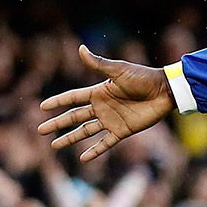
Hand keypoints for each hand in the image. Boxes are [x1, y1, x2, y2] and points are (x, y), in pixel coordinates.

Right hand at [37, 45, 174, 161]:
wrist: (165, 91)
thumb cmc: (144, 78)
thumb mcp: (119, 70)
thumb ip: (99, 63)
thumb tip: (80, 48)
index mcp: (99, 92)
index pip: (73, 98)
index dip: (58, 102)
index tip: (42, 107)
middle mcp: (102, 107)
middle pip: (74, 117)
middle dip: (58, 123)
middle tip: (40, 130)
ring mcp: (112, 120)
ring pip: (86, 131)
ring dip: (70, 138)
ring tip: (54, 146)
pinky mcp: (123, 130)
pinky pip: (106, 143)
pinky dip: (95, 151)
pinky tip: (83, 158)